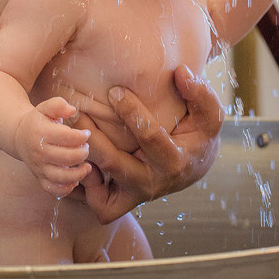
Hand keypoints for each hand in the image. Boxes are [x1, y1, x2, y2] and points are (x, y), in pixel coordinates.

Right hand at [15, 97, 91, 196]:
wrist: (19, 136)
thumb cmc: (37, 120)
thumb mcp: (45, 107)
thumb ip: (58, 105)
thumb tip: (72, 110)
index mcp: (41, 133)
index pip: (67, 137)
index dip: (81, 136)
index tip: (87, 134)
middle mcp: (39, 152)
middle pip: (66, 158)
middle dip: (82, 153)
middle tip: (86, 148)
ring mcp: (39, 167)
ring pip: (60, 177)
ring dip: (78, 174)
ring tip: (87, 167)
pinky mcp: (39, 177)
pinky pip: (52, 189)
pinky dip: (65, 189)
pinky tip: (74, 181)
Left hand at [80, 64, 223, 223]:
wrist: (194, 165)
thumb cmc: (198, 132)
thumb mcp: (208, 113)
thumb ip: (200, 93)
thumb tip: (181, 72)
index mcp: (175, 160)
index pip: (149, 136)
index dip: (131, 112)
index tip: (115, 90)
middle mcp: (153, 182)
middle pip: (115, 165)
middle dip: (93, 139)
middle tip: (76, 113)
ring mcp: (136, 195)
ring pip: (101, 191)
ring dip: (82, 162)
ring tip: (69, 135)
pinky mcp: (124, 202)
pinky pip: (100, 206)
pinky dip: (86, 188)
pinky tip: (81, 157)